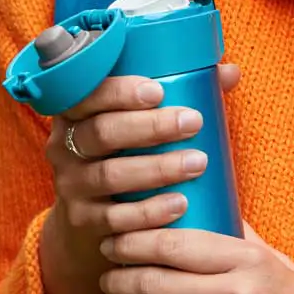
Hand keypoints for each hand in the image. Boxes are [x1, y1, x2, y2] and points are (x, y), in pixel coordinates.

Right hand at [38, 64, 242, 293]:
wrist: (88, 218)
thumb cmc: (123, 153)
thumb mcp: (135, 121)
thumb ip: (178, 92)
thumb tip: (229, 72)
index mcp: (75, 112)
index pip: (87, 93)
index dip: (119, 91)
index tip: (158, 91)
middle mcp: (64, 146)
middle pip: (101, 132)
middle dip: (149, 127)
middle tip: (192, 122)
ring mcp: (71, 185)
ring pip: (110, 174)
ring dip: (157, 169)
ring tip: (197, 163)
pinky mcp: (84, 221)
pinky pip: (116, 217)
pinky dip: (149, 211)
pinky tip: (179, 204)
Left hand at [98, 221, 293, 293]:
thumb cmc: (286, 287)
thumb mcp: (265, 254)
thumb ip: (232, 229)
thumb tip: (194, 189)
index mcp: (247, 259)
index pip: (178, 246)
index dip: (138, 241)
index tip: (117, 234)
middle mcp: (236, 290)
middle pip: (161, 281)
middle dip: (125, 271)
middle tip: (107, 255)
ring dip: (130, 293)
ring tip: (111, 280)